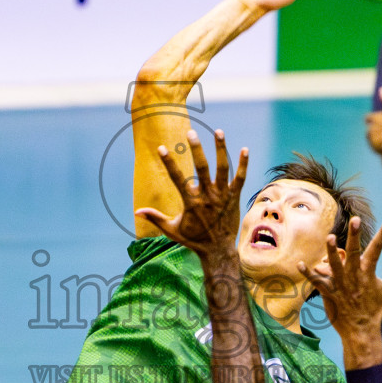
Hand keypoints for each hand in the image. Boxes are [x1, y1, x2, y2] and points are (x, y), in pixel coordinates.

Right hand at [135, 128, 246, 258]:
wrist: (218, 251)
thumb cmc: (194, 240)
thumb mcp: (172, 230)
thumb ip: (156, 218)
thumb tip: (137, 212)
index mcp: (190, 202)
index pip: (176, 178)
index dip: (168, 162)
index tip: (161, 148)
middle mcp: (207, 197)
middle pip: (202, 168)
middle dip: (196, 149)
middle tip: (191, 132)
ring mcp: (222, 196)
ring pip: (222, 169)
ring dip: (221, 149)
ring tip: (218, 131)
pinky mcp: (234, 198)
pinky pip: (240, 179)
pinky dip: (243, 164)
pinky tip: (244, 149)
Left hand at [298, 216, 381, 366]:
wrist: (361, 330)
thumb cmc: (376, 309)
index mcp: (369, 273)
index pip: (379, 249)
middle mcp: (355, 276)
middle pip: (355, 252)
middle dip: (356, 236)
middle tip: (356, 219)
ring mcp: (341, 284)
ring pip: (335, 265)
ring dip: (332, 252)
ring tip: (330, 238)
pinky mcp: (329, 293)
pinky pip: (317, 282)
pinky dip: (308, 274)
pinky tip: (300, 264)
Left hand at [365, 87, 381, 154]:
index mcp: (374, 118)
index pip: (368, 119)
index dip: (372, 120)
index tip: (377, 122)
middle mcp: (371, 128)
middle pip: (369, 130)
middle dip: (374, 131)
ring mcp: (374, 138)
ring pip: (371, 139)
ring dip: (375, 139)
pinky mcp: (376, 147)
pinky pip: (374, 147)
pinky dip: (377, 147)